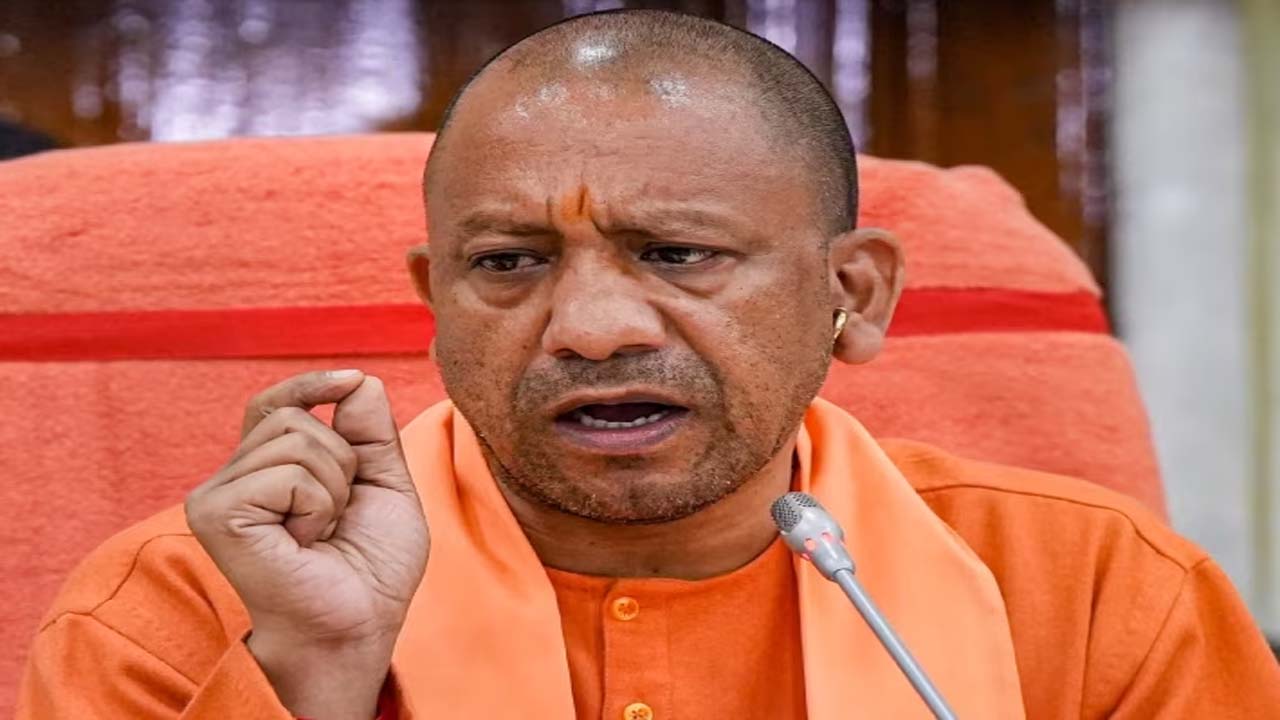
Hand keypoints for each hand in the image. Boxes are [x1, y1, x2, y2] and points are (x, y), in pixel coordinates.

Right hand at [186, 370, 428, 719]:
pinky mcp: (215, 512)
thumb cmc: (370, 568)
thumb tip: (358, 379)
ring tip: (322, 532)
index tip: (351, 381)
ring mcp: (218, 494)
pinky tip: (305, 541)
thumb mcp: (386, 484)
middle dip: (343, 460)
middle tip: (337, 517)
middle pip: (296, 414)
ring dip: (333, 486)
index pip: (277, 403)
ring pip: (295, 437)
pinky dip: (316, 504)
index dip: (311, 384)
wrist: (357, 624)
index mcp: (267, 469)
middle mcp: (234, 477)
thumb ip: (371, 432)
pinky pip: (287, 472)